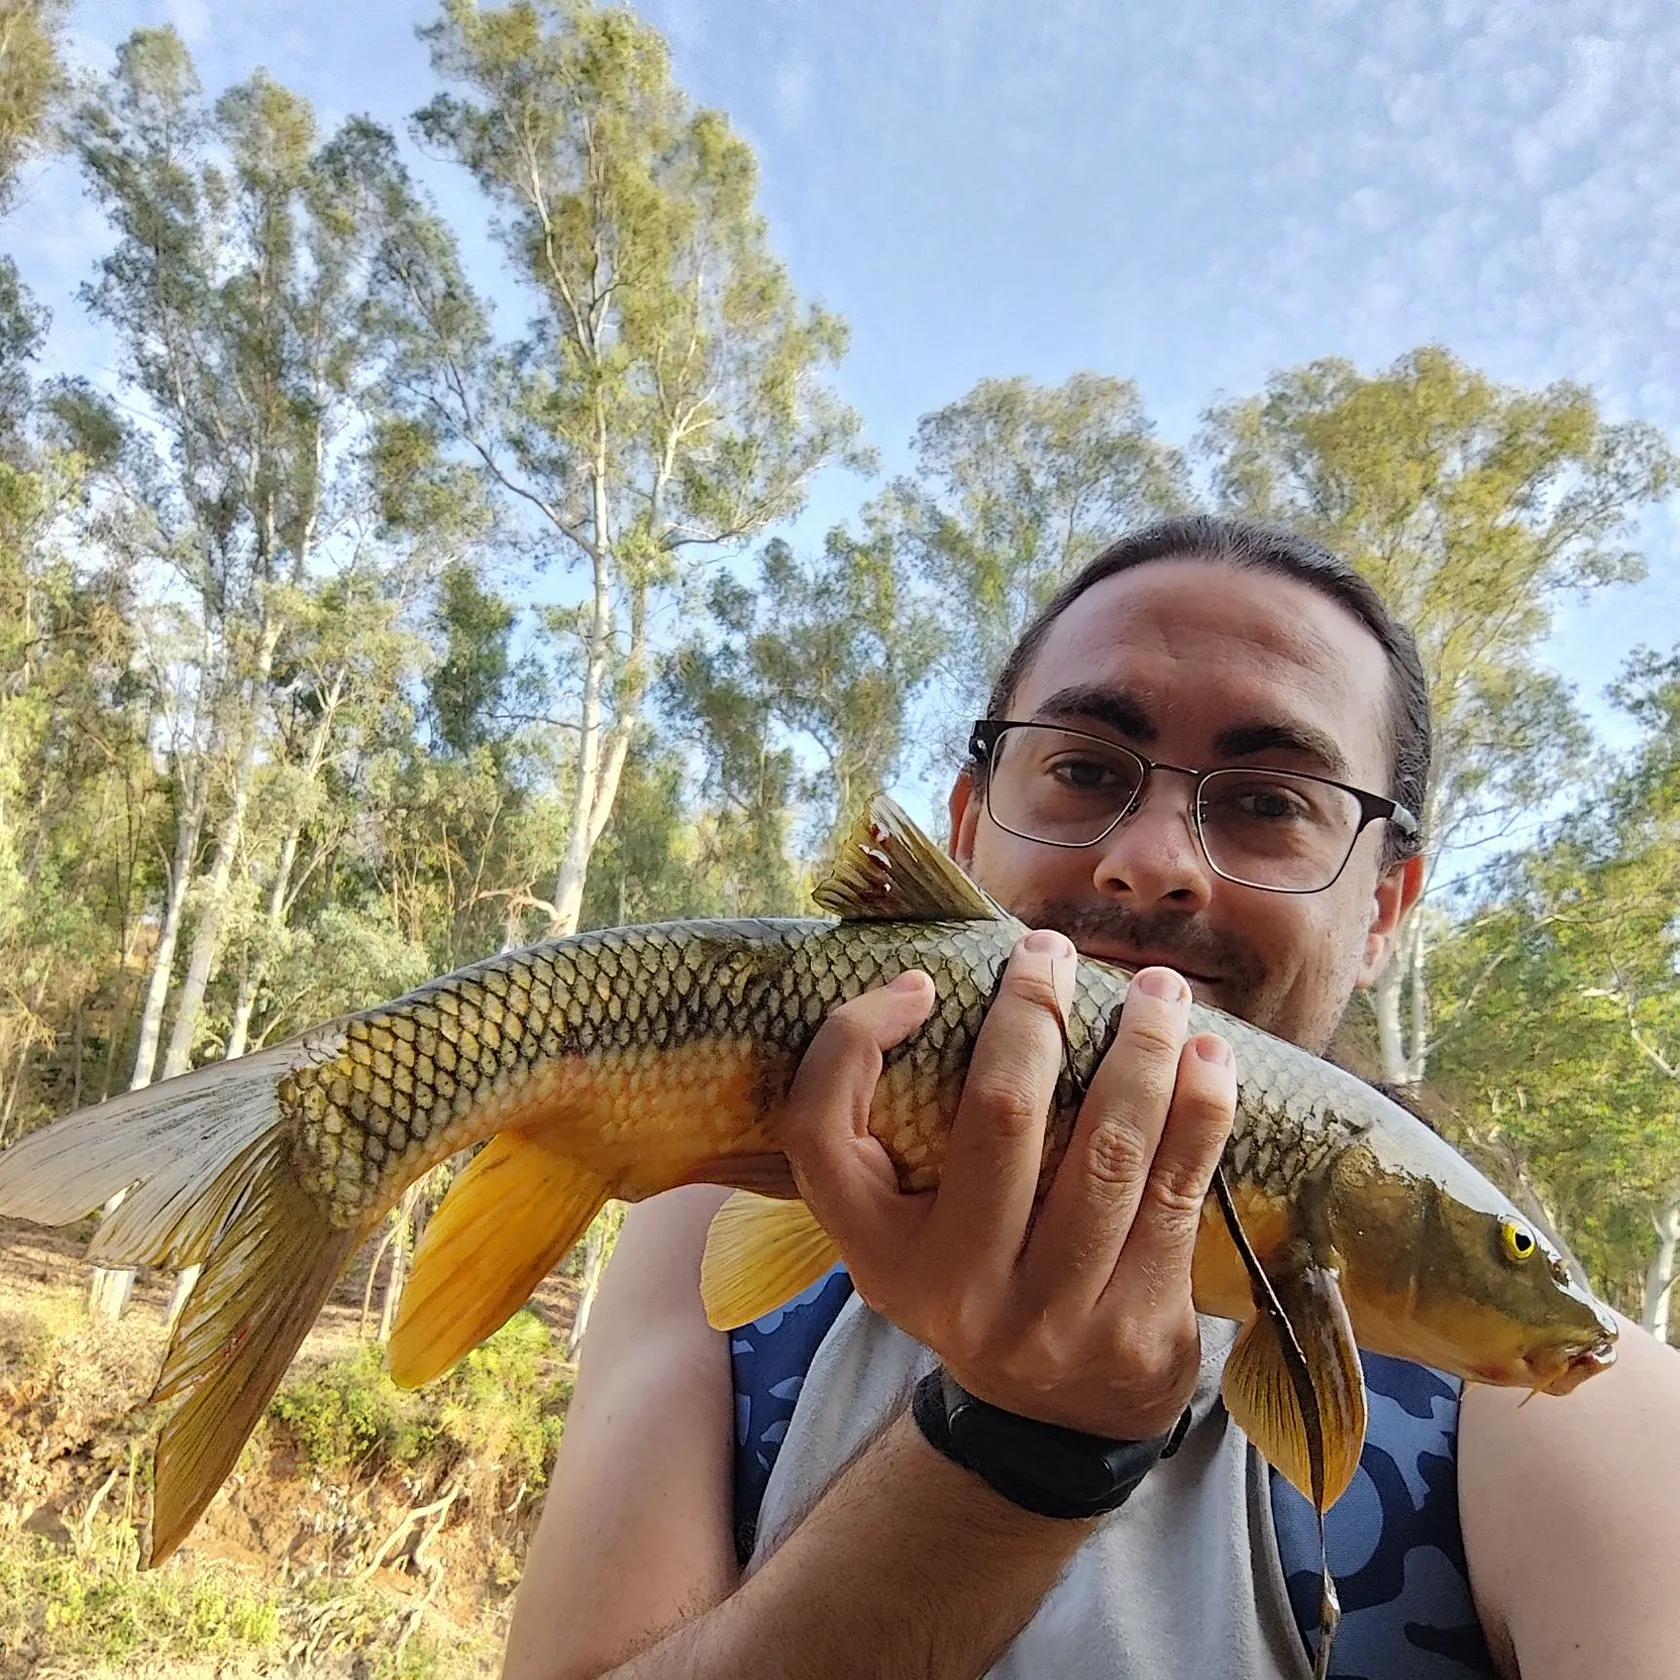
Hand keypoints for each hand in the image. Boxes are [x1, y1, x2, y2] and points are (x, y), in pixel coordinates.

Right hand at [781, 930, 1236, 1441]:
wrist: (1053, 1417)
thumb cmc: (973, 1274)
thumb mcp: (900, 1226)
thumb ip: (891, 1128)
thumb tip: (922, 989)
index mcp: (877, 1254)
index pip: (822, 1134)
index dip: (854, 1041)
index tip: (919, 984)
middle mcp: (953, 1291)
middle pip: (998, 1120)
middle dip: (1036, 1014)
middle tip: (1055, 952)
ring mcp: (1051, 1318)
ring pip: (1106, 1153)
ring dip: (1142, 1052)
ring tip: (1159, 988)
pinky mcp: (1136, 1327)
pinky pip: (1174, 1196)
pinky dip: (1198, 1115)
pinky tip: (1209, 1060)